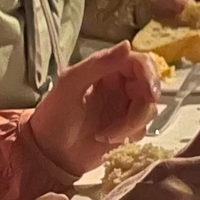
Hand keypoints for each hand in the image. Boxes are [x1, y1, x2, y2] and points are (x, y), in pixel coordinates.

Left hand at [26, 43, 161, 174]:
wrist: (49, 154)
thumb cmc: (54, 115)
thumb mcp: (70, 84)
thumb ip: (97, 64)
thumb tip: (127, 45)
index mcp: (107, 69)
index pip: (140, 62)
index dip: (150, 75)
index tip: (149, 93)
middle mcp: (119, 85)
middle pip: (150, 87)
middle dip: (143, 106)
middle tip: (131, 121)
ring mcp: (124, 107)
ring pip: (148, 109)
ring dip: (130, 124)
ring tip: (106, 135)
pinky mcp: (127, 129)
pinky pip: (143, 128)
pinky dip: (129, 135)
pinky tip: (108, 140)